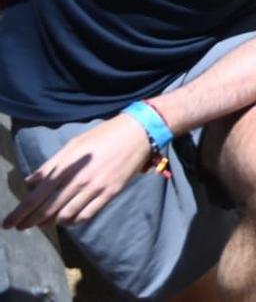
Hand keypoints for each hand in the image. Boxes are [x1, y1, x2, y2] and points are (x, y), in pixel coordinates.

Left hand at [2, 115, 152, 229]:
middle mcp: (78, 181)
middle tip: (20, 228)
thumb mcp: (73, 145)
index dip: (20, 213)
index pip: (36, 197)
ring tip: (43, 223)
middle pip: (48, 210)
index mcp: (66, 168)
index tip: (8, 224)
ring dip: (51, 223)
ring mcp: (95, 189)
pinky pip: (87, 215)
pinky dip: (73, 221)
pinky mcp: (110, 193)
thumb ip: (50, 164)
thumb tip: (30, 180)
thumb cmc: (103, 135)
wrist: (137, 133)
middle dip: (31, 222)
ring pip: (67, 216)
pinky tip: (68, 220)